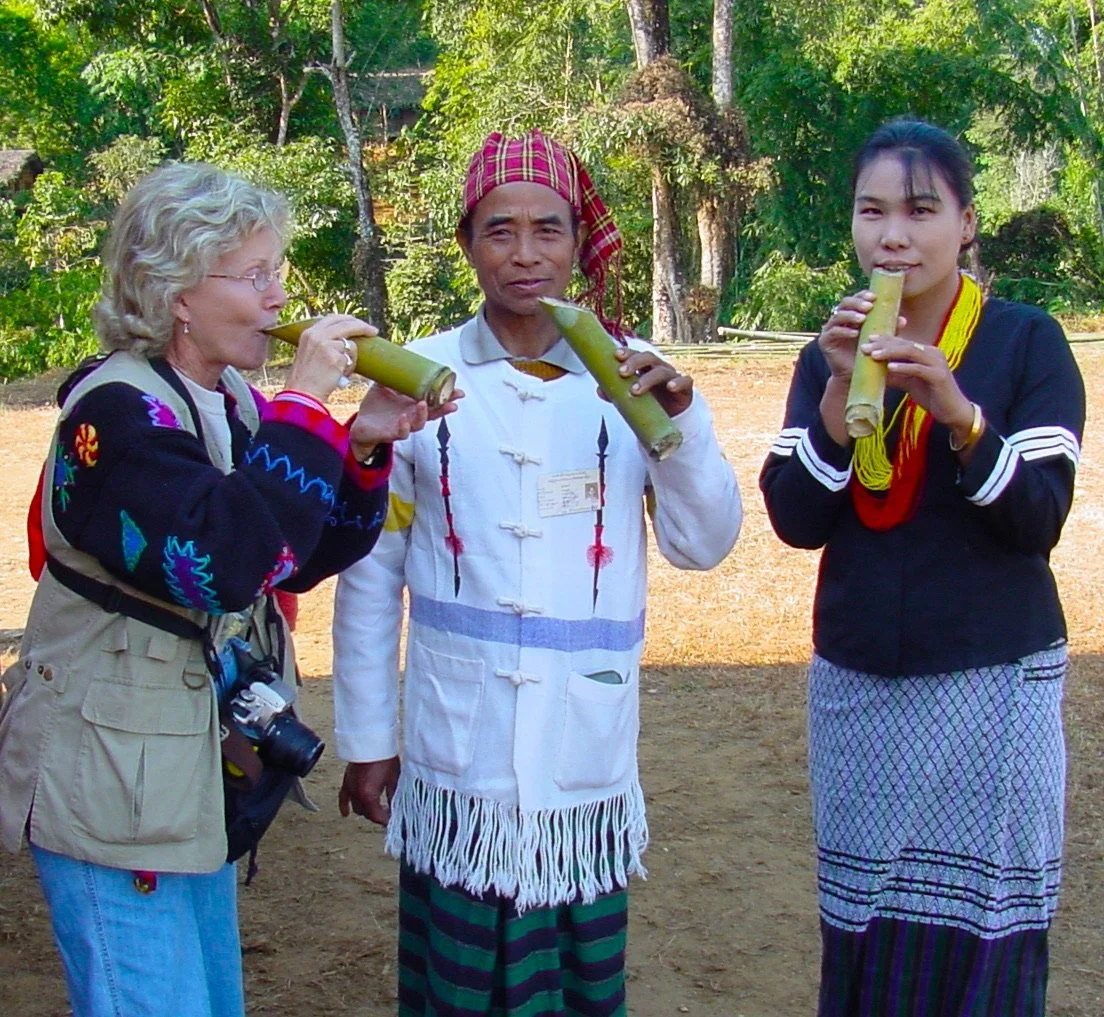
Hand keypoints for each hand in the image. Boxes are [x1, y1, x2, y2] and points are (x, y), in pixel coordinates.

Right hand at [285, 313, 377, 401]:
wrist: (303, 393)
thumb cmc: (307, 378)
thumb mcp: (308, 353)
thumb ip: (322, 342)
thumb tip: (344, 339)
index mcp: (309, 333)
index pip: (332, 318)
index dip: (347, 319)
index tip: (358, 322)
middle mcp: (317, 335)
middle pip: (346, 324)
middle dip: (362, 326)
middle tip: (373, 331)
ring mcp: (326, 345)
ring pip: (351, 345)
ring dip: (351, 359)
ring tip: (339, 371)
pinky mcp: (336, 357)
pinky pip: (351, 359)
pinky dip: (349, 369)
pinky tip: (338, 376)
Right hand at [338, 758, 399, 825]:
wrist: (372, 741)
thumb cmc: (384, 757)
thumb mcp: (393, 779)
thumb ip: (392, 796)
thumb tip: (396, 807)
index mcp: (368, 796)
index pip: (376, 817)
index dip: (385, 820)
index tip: (392, 819)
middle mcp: (356, 794)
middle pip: (366, 813)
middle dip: (376, 814)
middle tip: (387, 812)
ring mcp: (350, 788)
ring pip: (356, 807)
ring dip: (365, 810)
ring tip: (375, 808)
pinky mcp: (346, 780)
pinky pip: (343, 798)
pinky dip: (344, 806)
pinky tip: (346, 814)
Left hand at [348, 384, 463, 461]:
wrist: (361, 424)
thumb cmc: (376, 407)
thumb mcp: (384, 387)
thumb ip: (392, 375)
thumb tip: (395, 356)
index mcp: (413, 404)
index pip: (434, 400)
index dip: (446, 396)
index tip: (457, 389)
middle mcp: (412, 416)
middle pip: (434, 413)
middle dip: (445, 407)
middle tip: (454, 401)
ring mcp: (404, 426)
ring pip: (419, 423)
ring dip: (424, 414)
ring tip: (424, 404)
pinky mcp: (392, 434)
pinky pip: (402, 433)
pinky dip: (404, 426)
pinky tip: (403, 418)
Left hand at [604, 348, 693, 416]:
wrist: (673, 417)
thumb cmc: (651, 402)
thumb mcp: (632, 398)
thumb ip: (616, 393)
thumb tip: (599, 389)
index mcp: (646, 367)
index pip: (636, 355)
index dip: (628, 352)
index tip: (616, 355)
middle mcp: (659, 368)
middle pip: (649, 358)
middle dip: (635, 362)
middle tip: (622, 372)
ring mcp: (673, 376)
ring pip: (662, 371)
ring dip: (648, 379)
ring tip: (636, 390)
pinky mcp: (686, 388)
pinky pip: (685, 381)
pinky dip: (678, 383)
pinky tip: (670, 387)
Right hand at [817, 290, 906, 380]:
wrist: (857, 376)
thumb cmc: (870, 356)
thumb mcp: (881, 340)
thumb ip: (890, 330)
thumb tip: (902, 320)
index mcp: (852, 315)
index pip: (856, 299)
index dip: (863, 295)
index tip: (874, 297)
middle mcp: (839, 320)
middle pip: (844, 303)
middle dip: (857, 303)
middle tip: (869, 306)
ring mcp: (830, 330)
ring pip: (837, 316)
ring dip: (850, 315)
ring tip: (863, 319)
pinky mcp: (824, 341)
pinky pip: (833, 332)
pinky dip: (844, 331)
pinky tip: (854, 333)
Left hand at [862, 334, 974, 433]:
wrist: (952, 411)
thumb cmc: (931, 395)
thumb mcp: (908, 382)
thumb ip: (894, 375)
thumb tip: (873, 372)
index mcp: (926, 352)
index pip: (903, 342)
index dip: (885, 339)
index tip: (868, 339)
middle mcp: (932, 353)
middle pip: (905, 344)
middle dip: (883, 344)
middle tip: (864, 347)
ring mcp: (937, 363)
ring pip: (911, 352)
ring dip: (891, 352)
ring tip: (873, 355)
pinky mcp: (939, 376)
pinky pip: (918, 369)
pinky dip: (903, 367)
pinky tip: (890, 367)